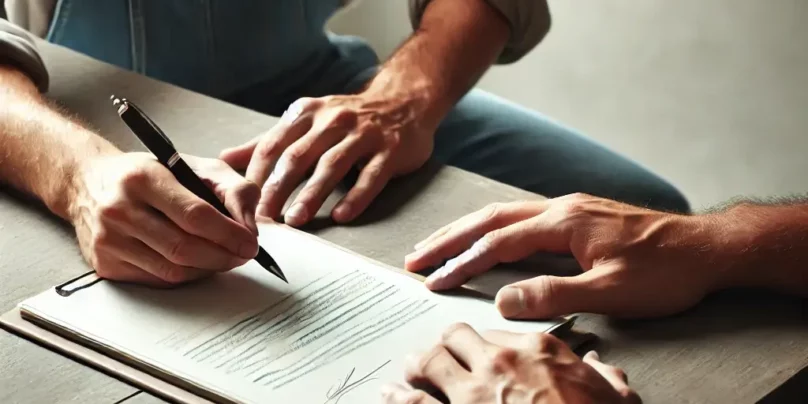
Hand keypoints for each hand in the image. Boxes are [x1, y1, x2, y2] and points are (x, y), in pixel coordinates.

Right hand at [69, 152, 259, 286]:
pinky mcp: (105, 263)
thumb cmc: (150, 174)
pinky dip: (185, 276)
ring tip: (224, 258)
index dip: (229, 234)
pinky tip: (196, 263)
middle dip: (223, 256)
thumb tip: (249, 228)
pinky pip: (157, 281)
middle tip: (243, 255)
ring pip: (172, 271)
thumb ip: (233, 190)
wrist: (88, 182)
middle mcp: (120, 209)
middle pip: (184, 248)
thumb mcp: (195, 166)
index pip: (195, 215)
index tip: (250, 243)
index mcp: (144, 177)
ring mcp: (108, 239)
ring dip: (207, 269)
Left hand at [219, 93, 434, 226]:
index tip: (242, 203)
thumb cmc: (349, 118)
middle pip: (298, 156)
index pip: (273, 145)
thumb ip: (269, 141)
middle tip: (262, 217)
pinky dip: (355, 197)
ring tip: (295, 219)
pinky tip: (342, 215)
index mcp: (307, 113)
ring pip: (332, 166)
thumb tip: (226, 158)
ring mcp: (364, 134)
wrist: (404, 101)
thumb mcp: (306, 121)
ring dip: (311, 195)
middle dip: (277, 189)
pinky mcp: (390, 150)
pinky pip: (370, 177)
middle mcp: (334, 120)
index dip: (256, 175)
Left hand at [381, 323, 639, 403]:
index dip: (485, 343)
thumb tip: (604, 369)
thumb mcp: (616, 400)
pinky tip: (389, 393)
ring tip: (410, 368)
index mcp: (538, 351)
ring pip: (430, 361)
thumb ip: (605, 378)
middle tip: (441, 353)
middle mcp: (500, 362)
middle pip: (457, 336)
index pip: (498, 331)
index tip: (480, 351)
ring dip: (418, 364)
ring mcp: (473, 393)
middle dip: (447, 344)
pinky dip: (398, 397)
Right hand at [405, 193, 723, 318]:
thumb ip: (554, 294)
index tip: (433, 280)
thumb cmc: (665, 271)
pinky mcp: (579, 215)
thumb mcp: (611, 292)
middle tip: (415, 256)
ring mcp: (570, 208)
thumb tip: (503, 300)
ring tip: (438, 245)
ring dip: (468, 229)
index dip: (462, 263)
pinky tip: (486, 237)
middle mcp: (561, 208)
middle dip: (449, 237)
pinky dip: (493, 228)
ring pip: (505, 214)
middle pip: (491, 218)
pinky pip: (522, 217)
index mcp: (564, 222)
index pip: (498, 243)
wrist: (707, 248)